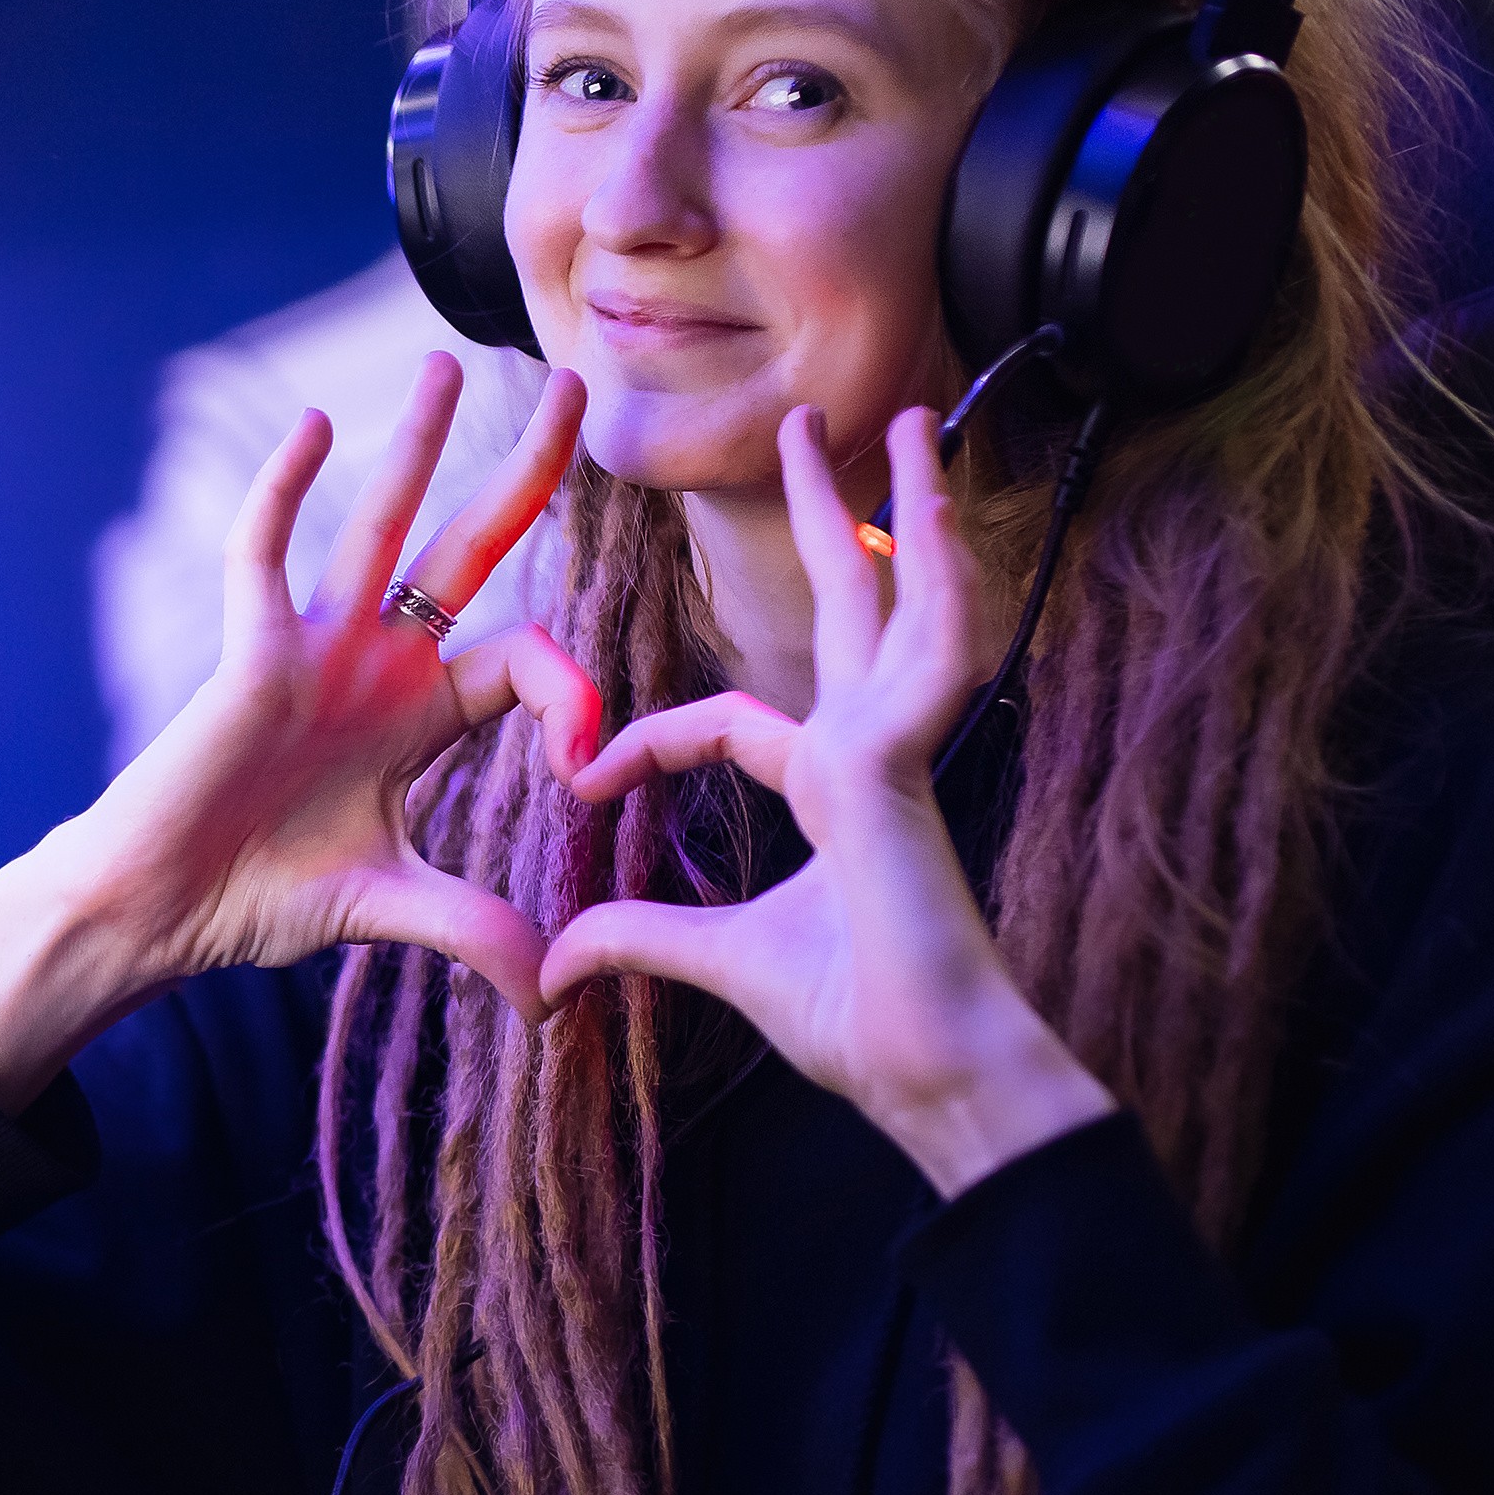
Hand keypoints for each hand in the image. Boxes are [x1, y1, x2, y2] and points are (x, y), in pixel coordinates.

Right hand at [0, 356, 596, 1110]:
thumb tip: (560, 994)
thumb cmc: (261, 898)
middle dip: (527, 472)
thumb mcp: (394, 908)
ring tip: (452, 363)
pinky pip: (266, 557)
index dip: (575, 695)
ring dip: (417, 445)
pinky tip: (312, 427)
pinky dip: (284, 491)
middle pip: (471, 547)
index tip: (590, 767)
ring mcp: (313, 649)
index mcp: (423, 714)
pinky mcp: (247, 655)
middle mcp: (377, 662)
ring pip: (379, 526)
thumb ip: (478, 930)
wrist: (161, 911)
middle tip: (578, 389)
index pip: (527, 659)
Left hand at [537, 404, 1115, 1197]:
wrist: (933, 1073)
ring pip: (905, 603)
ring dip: (911, 511)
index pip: (735, 727)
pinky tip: (933, 508)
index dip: (652, 743)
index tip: (582, 779)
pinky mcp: (894, 765)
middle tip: (817, 430)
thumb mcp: (719, 964)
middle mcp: (872, 754)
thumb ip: (641, 940)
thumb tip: (558, 963)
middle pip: (853, 611)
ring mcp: (894, 752)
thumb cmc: (857, 1024)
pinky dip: (936, 580)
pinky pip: (918, 656)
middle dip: (835, 519)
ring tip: (914, 422)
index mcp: (833, 791)